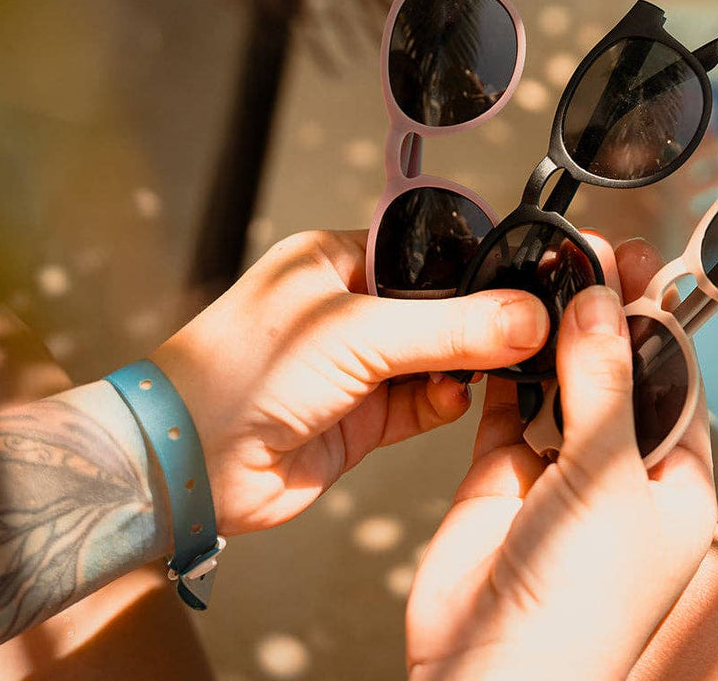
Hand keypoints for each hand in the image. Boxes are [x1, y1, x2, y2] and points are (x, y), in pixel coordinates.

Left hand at [150, 229, 547, 533]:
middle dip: (479, 322)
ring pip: (438, 359)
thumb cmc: (242, 372)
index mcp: (336, 262)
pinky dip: (446, 402)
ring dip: (467, 366)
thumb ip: (450, 328)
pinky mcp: (363, 420)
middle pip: (438, 309)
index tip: (524, 282)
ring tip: (498, 367)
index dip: (473, 267)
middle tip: (527, 329)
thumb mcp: (358, 334)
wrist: (190, 464)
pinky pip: (424, 404)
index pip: (424, 253)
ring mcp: (357, 368)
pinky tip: (455, 399)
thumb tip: (527, 316)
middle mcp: (348, 310)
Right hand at [407, 279, 717, 680]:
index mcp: (675, 483)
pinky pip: (507, 408)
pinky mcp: (501, 479)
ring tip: (548, 267)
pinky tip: (503, 319)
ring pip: (561, 385)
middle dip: (603, 316)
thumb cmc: (580, 600)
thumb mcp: (609, 478)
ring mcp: (559, 477)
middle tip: (590, 251)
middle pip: (616, 375)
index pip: (675, 381)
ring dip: (554, 332)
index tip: (638, 263)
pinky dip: (505, 366)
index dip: (654, 321)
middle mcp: (620, 476)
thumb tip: (605, 300)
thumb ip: (604, 384)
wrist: (492, 674)